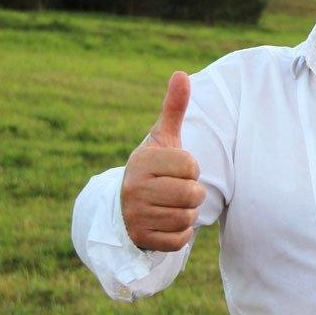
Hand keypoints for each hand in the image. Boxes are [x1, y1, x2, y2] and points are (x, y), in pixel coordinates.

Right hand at [120, 71, 204, 251]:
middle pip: (192, 194)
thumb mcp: (161, 138)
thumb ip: (173, 108)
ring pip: (187, 218)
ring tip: (170, 205)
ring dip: (186, 213)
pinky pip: (180, 240)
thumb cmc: (152, 168)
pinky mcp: (141, 240)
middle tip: (177, 190)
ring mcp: (136, 217)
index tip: (176, 169)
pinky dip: (179, 234)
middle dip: (192, 193)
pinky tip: (165, 223)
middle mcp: (134, 189)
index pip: (190, 165)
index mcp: (141, 162)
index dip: (190, 168)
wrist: (122, 207)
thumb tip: (181, 74)